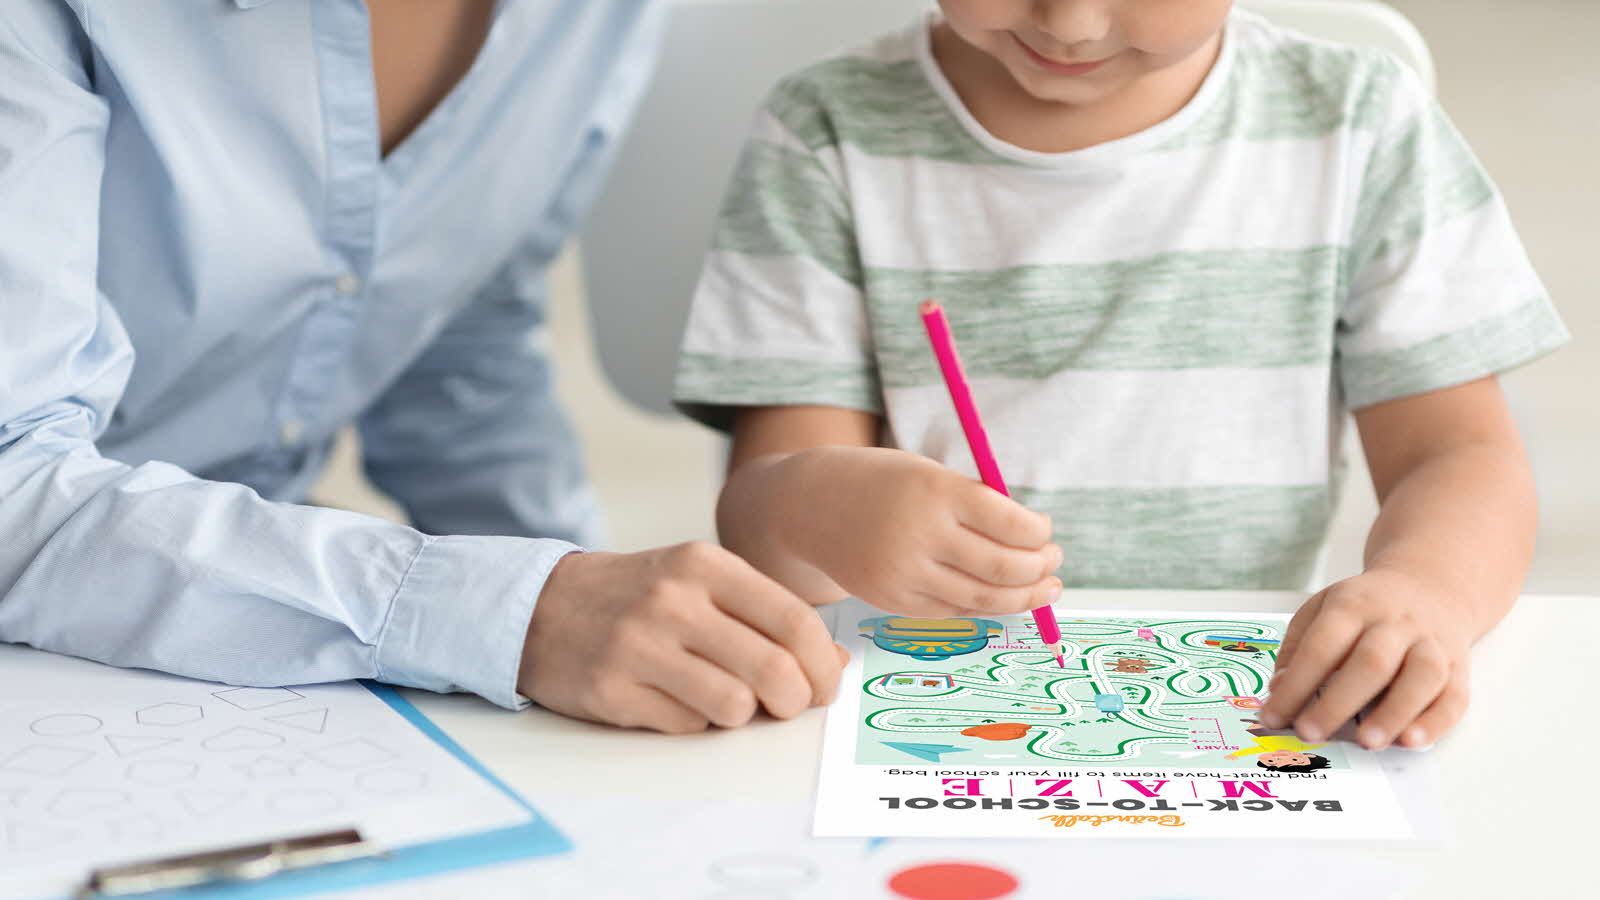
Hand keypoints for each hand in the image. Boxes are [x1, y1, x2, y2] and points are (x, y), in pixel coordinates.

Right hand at [519, 542, 847, 732]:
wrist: (542, 606)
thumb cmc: (639, 595)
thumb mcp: (701, 582)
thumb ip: (766, 615)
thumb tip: (835, 662)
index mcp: (705, 565)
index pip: (794, 620)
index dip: (823, 664)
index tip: (826, 685)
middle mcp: (673, 601)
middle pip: (773, 669)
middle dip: (795, 700)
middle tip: (789, 705)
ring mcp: (639, 646)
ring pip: (734, 705)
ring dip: (742, 713)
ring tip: (726, 699)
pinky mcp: (611, 690)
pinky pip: (687, 725)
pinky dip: (696, 721)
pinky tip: (677, 699)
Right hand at [775, 447, 1062, 616]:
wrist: (811, 505)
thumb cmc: (884, 484)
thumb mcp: (929, 475)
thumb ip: (977, 505)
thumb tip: (1036, 543)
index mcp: (935, 491)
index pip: (1009, 522)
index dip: (1038, 533)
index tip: (1046, 531)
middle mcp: (919, 535)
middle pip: (1001, 567)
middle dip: (1039, 568)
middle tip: (1054, 562)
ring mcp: (904, 574)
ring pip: (983, 598)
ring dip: (1023, 595)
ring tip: (1045, 587)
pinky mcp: (892, 602)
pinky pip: (953, 610)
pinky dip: (983, 604)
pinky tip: (998, 595)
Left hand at [1260, 568, 1471, 750]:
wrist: (1430, 587)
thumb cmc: (1366, 608)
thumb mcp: (1323, 610)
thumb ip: (1298, 648)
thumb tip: (1278, 691)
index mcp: (1353, 605)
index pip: (1322, 645)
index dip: (1296, 683)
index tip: (1273, 717)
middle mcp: (1396, 622)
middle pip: (1371, 661)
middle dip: (1338, 702)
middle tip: (1311, 733)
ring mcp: (1431, 643)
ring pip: (1421, 677)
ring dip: (1394, 713)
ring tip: (1367, 743)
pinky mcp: (1459, 667)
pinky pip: (1454, 696)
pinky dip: (1435, 722)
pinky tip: (1411, 741)